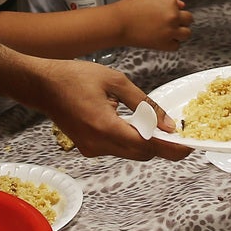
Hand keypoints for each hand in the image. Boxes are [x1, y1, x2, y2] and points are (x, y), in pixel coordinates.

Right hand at [38, 61, 189, 160]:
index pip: (148, 146)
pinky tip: (129, 122)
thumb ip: (145, 104)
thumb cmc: (75, 77)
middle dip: (161, 146)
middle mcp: (98, 144)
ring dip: (144, 141)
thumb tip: (167, 125)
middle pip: (141, 154)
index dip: (171, 149)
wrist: (41, 85)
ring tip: (154, 124)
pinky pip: (116, 149)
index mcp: (106, 126)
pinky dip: (128, 139)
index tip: (188, 146)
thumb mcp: (116, 81)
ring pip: (129, 152)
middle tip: (177, 133)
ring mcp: (91, 149)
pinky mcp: (87, 148)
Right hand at [113, 0, 191, 49]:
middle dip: (182, 22)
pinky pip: (176, 46)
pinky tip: (162, 40)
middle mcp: (173, 15)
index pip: (183, 7)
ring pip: (187, 34)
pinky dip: (171, 44)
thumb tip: (181, 5)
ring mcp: (170, 30)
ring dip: (180, 33)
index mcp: (169, 1)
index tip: (169, 15)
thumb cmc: (129, 8)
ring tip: (169, 33)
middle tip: (172, 24)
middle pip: (189, 20)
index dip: (176, 11)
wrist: (118, 23)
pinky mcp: (165, 43)